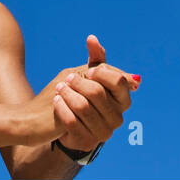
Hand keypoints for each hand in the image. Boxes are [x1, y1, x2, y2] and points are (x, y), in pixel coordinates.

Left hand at [53, 35, 137, 152]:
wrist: (59, 122)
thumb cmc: (78, 95)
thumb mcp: (87, 76)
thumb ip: (95, 59)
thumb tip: (91, 38)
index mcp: (123, 100)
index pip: (119, 81)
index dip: (101, 73)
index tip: (88, 71)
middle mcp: (118, 119)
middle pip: (98, 92)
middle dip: (78, 83)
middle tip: (67, 79)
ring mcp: (104, 133)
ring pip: (83, 107)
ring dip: (67, 94)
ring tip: (58, 89)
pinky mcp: (87, 142)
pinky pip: (72, 122)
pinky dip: (61, 109)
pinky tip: (56, 102)